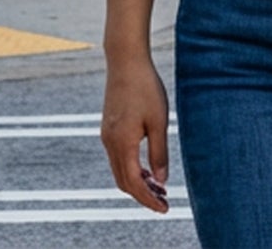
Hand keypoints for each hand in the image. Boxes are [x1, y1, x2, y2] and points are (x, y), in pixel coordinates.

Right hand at [99, 50, 170, 213]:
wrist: (125, 62)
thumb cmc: (145, 88)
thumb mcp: (159, 122)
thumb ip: (159, 153)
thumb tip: (161, 180)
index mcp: (122, 142)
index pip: (134, 183)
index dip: (149, 199)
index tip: (165, 208)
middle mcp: (110, 142)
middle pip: (123, 181)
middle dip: (143, 196)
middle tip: (164, 203)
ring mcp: (107, 135)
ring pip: (119, 171)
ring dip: (137, 183)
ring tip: (158, 188)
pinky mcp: (108, 128)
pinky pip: (117, 158)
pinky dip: (131, 169)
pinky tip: (147, 169)